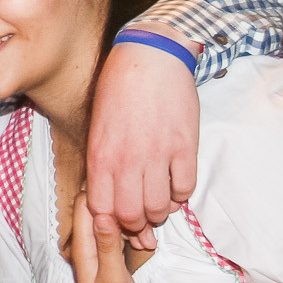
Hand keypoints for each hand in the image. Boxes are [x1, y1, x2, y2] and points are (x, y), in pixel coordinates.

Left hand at [68, 192, 141, 282]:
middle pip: (98, 212)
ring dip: (127, 217)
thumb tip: (103, 213)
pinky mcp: (112, 262)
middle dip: (116, 200)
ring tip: (145, 211)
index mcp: (82, 250)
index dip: (99, 189)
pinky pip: (118, 238)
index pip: (84, 209)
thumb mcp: (112, 279)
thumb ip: (108, 247)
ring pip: (110, 224)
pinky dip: (131, 232)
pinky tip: (147, 234)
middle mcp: (87, 249)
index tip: (120, 174)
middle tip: (138, 190)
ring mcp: (100, 255)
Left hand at [85, 33, 199, 248]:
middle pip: (131, 216)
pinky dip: (181, 195)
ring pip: (158, 208)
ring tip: (159, 202)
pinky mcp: (185, 147)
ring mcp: (157, 155)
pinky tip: (176, 185)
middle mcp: (126, 160)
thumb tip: (108, 196)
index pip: (101, 210)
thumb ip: (102, 164)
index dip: (110, 222)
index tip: (118, 219)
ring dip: (160, 212)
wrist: (150, 58)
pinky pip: (185, 189)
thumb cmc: (118, 91)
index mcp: (101, 156)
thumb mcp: (98, 128)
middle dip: (137, 223)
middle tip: (142, 215)